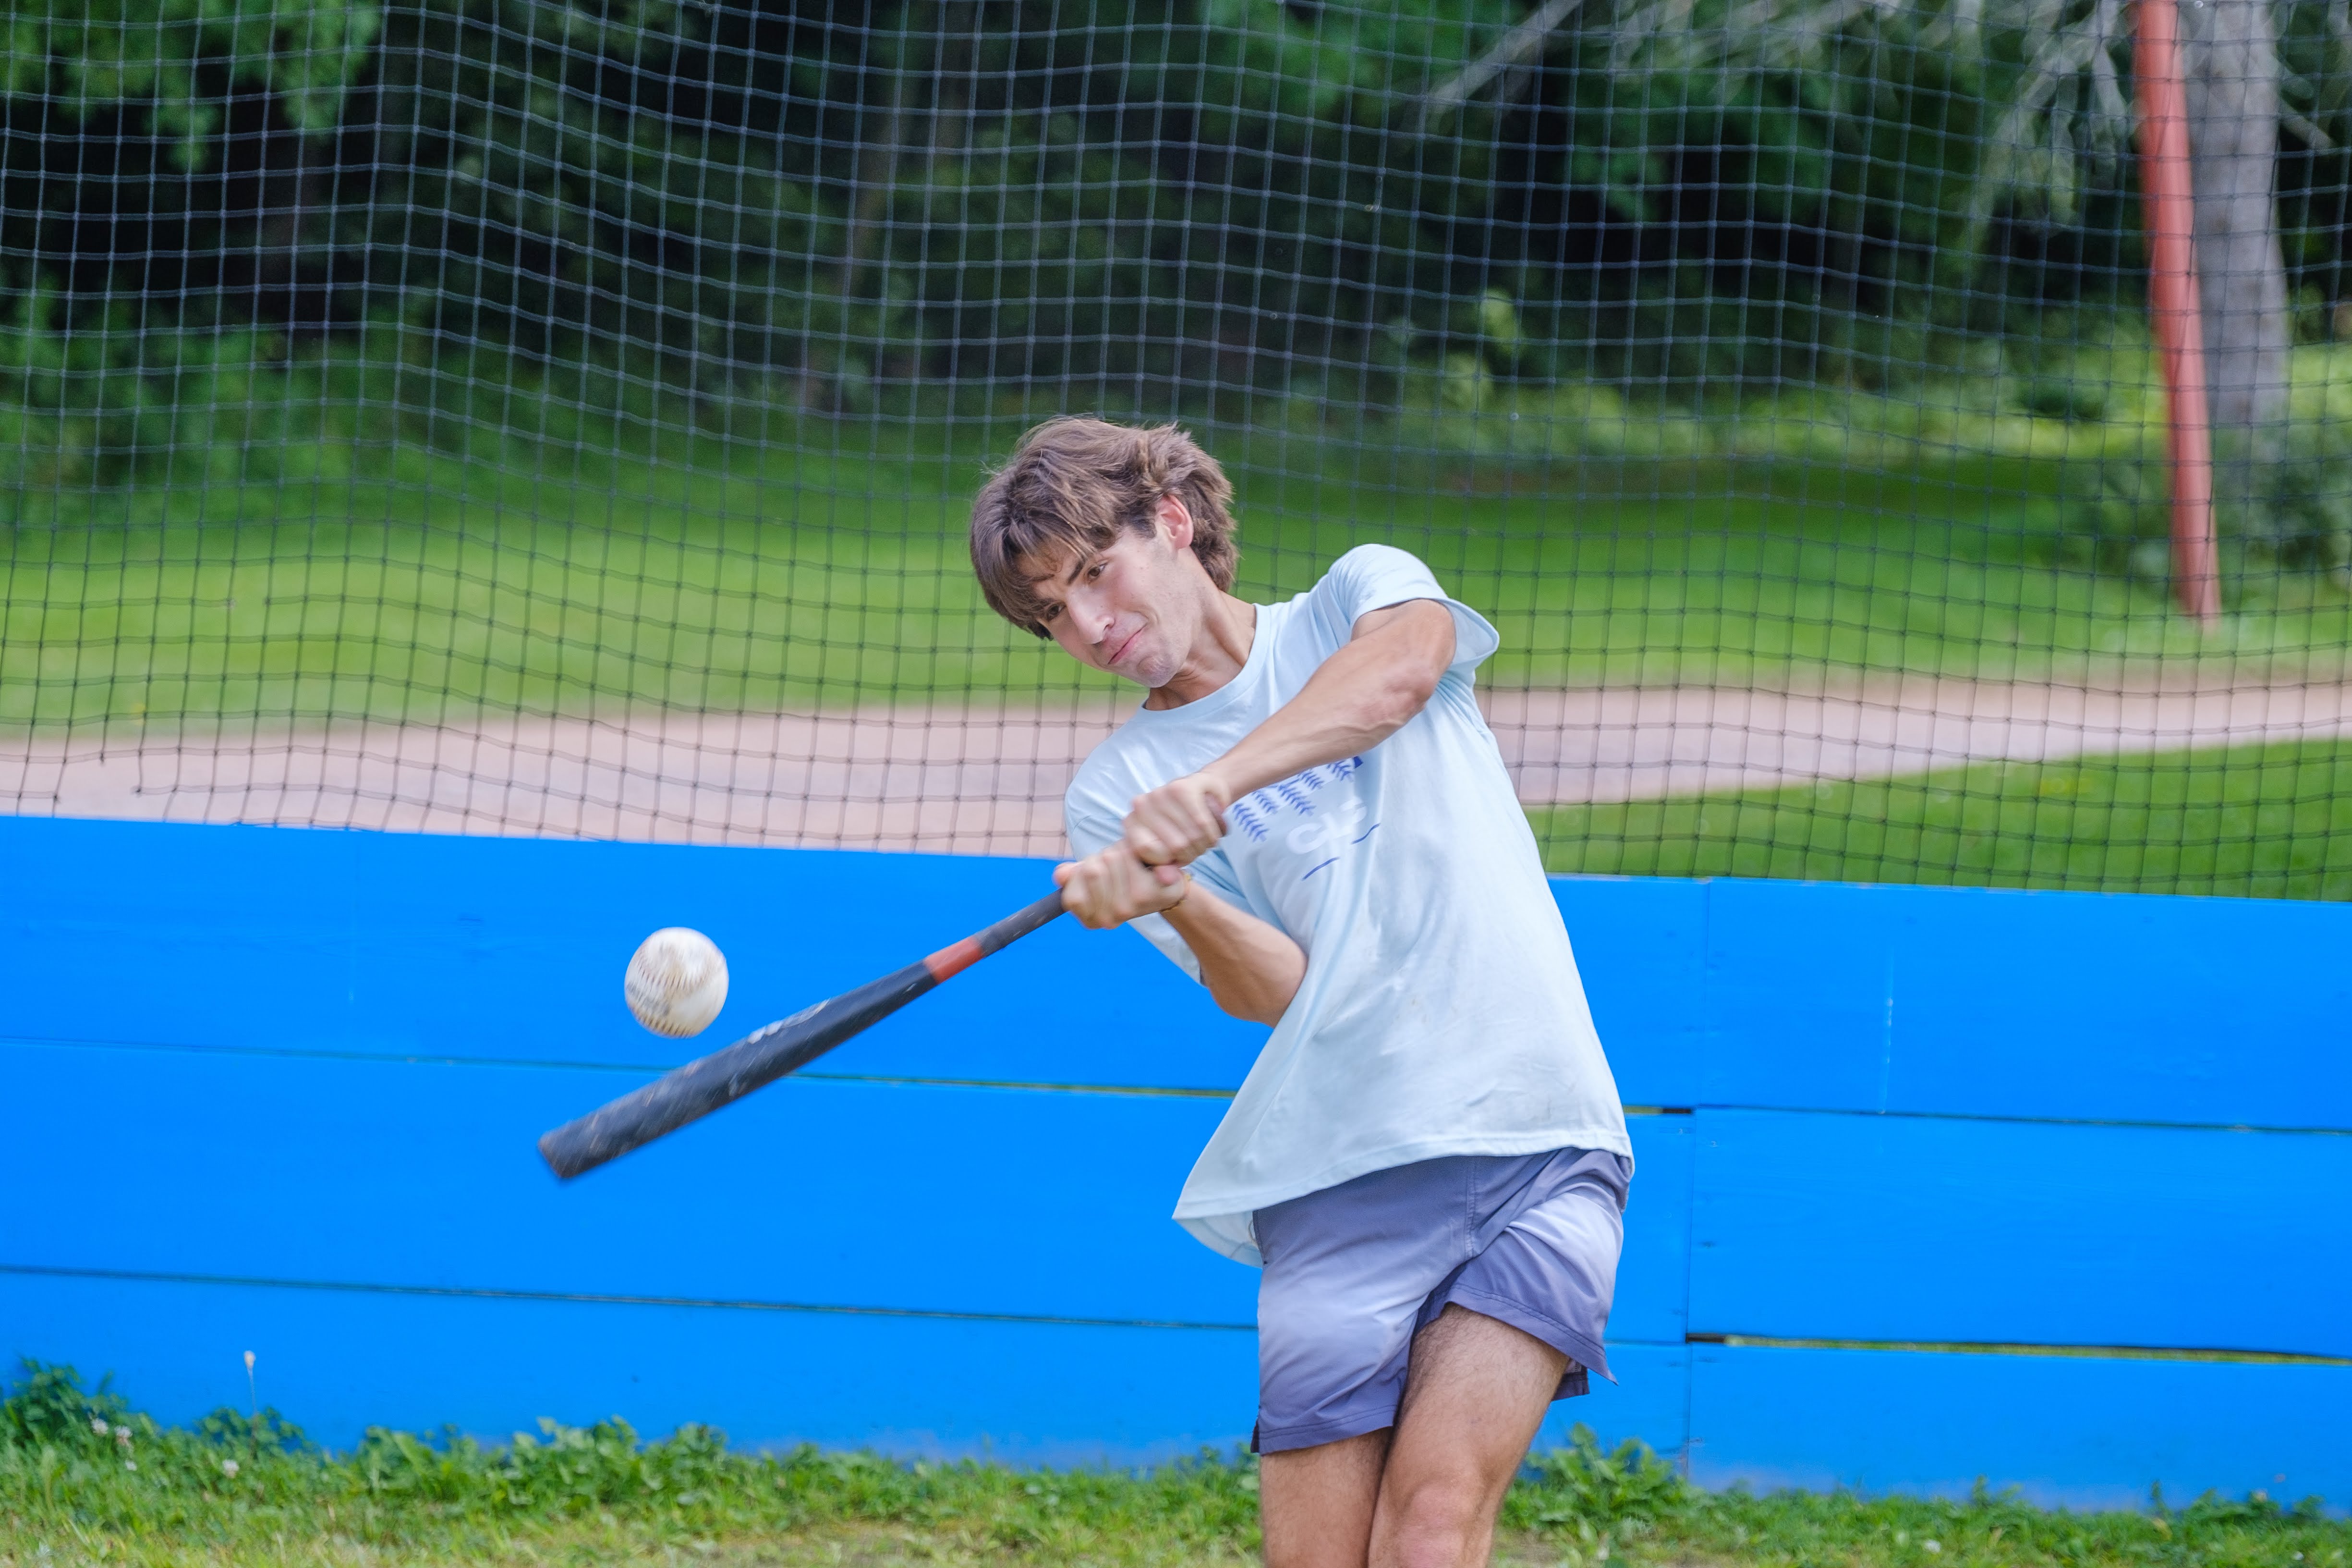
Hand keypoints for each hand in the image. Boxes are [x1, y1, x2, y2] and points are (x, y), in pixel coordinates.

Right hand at [1054, 843, 1190, 929]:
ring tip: (1129, 864)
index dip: (1080, 876)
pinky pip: (1125, 858)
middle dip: (1100, 860)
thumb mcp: (1096, 875)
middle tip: (1118, 867)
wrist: (1168, 885)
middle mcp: (1108, 919)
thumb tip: (1060, 874)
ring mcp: (1126, 908)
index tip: (1097, 874)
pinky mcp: (1143, 894)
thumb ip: (1075, 875)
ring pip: (1107, 862)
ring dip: (1117, 854)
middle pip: (1090, 872)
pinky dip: (1132, 852)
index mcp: (1092, 920)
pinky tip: (1141, 862)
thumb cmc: (1128, 877)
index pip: (1071, 897)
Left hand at [1123, 771, 1231, 866]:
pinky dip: (1213, 832)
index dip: (1169, 859)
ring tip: (1205, 837)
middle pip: (1174, 847)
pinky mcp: (1182, 788)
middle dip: (1192, 852)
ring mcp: (1159, 794)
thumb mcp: (1169, 850)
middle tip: (1197, 845)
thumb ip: (1164, 867)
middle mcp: (1140, 806)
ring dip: (1205, 843)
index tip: (1177, 855)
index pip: (1147, 852)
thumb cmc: (1183, 825)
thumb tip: (1167, 880)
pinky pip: (1202, 823)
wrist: (1204, 790)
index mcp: (1131, 823)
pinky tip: (1212, 830)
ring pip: (1191, 836)